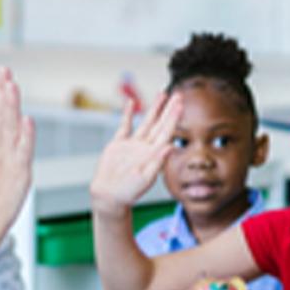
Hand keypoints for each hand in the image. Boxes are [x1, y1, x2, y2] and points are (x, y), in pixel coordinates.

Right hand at [89, 93, 182, 216]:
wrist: (109, 196)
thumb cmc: (128, 192)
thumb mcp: (145, 177)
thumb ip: (158, 161)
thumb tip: (171, 145)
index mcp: (153, 154)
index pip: (166, 131)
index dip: (173, 118)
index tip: (180, 104)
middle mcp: (145, 147)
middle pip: (160, 123)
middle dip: (169, 109)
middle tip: (178, 94)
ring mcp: (132, 145)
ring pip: (146, 122)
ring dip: (154, 108)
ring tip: (162, 94)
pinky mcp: (118, 145)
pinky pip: (125, 126)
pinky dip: (128, 114)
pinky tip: (131, 103)